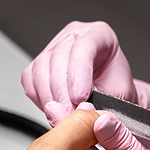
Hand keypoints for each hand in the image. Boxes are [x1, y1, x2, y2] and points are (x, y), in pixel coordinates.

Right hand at [21, 20, 149, 114]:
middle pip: (58, 58)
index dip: (79, 74)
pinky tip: (54, 108)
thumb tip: (82, 109)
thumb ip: (104, 101)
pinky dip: (39, 97)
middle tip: (70, 115)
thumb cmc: (117, 89)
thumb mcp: (120, 94)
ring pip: (40, 68)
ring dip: (49, 97)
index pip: (83, 47)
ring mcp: (54, 47)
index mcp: (100, 34)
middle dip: (62, 92)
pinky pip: (29, 79)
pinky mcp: (39, 63)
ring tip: (63, 115)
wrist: (111, 94)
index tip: (80, 98)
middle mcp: (74, 36)